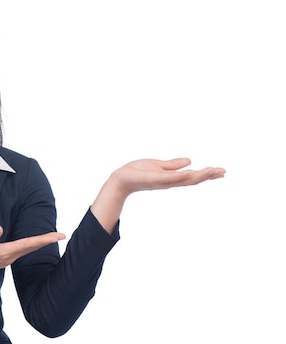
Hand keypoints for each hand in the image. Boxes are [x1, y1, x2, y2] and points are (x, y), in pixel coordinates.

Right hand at [0, 226, 64, 295]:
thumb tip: (0, 228)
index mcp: (5, 252)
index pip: (29, 243)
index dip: (44, 239)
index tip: (57, 236)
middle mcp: (10, 256)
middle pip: (33, 247)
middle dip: (47, 241)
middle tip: (62, 235)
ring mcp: (9, 259)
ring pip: (29, 249)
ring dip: (41, 243)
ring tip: (52, 237)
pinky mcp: (6, 258)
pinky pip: (24, 251)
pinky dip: (32, 245)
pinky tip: (36, 242)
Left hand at [110, 158, 225, 196]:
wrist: (121, 179)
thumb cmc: (138, 172)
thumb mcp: (158, 166)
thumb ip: (173, 165)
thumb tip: (190, 161)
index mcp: (171, 178)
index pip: (193, 177)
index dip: (207, 174)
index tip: (221, 171)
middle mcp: (169, 181)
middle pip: (193, 180)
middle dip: (208, 176)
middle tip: (223, 172)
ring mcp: (162, 181)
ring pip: (184, 179)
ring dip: (199, 176)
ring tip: (213, 171)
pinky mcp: (153, 179)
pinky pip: (169, 178)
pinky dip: (180, 176)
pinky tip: (191, 172)